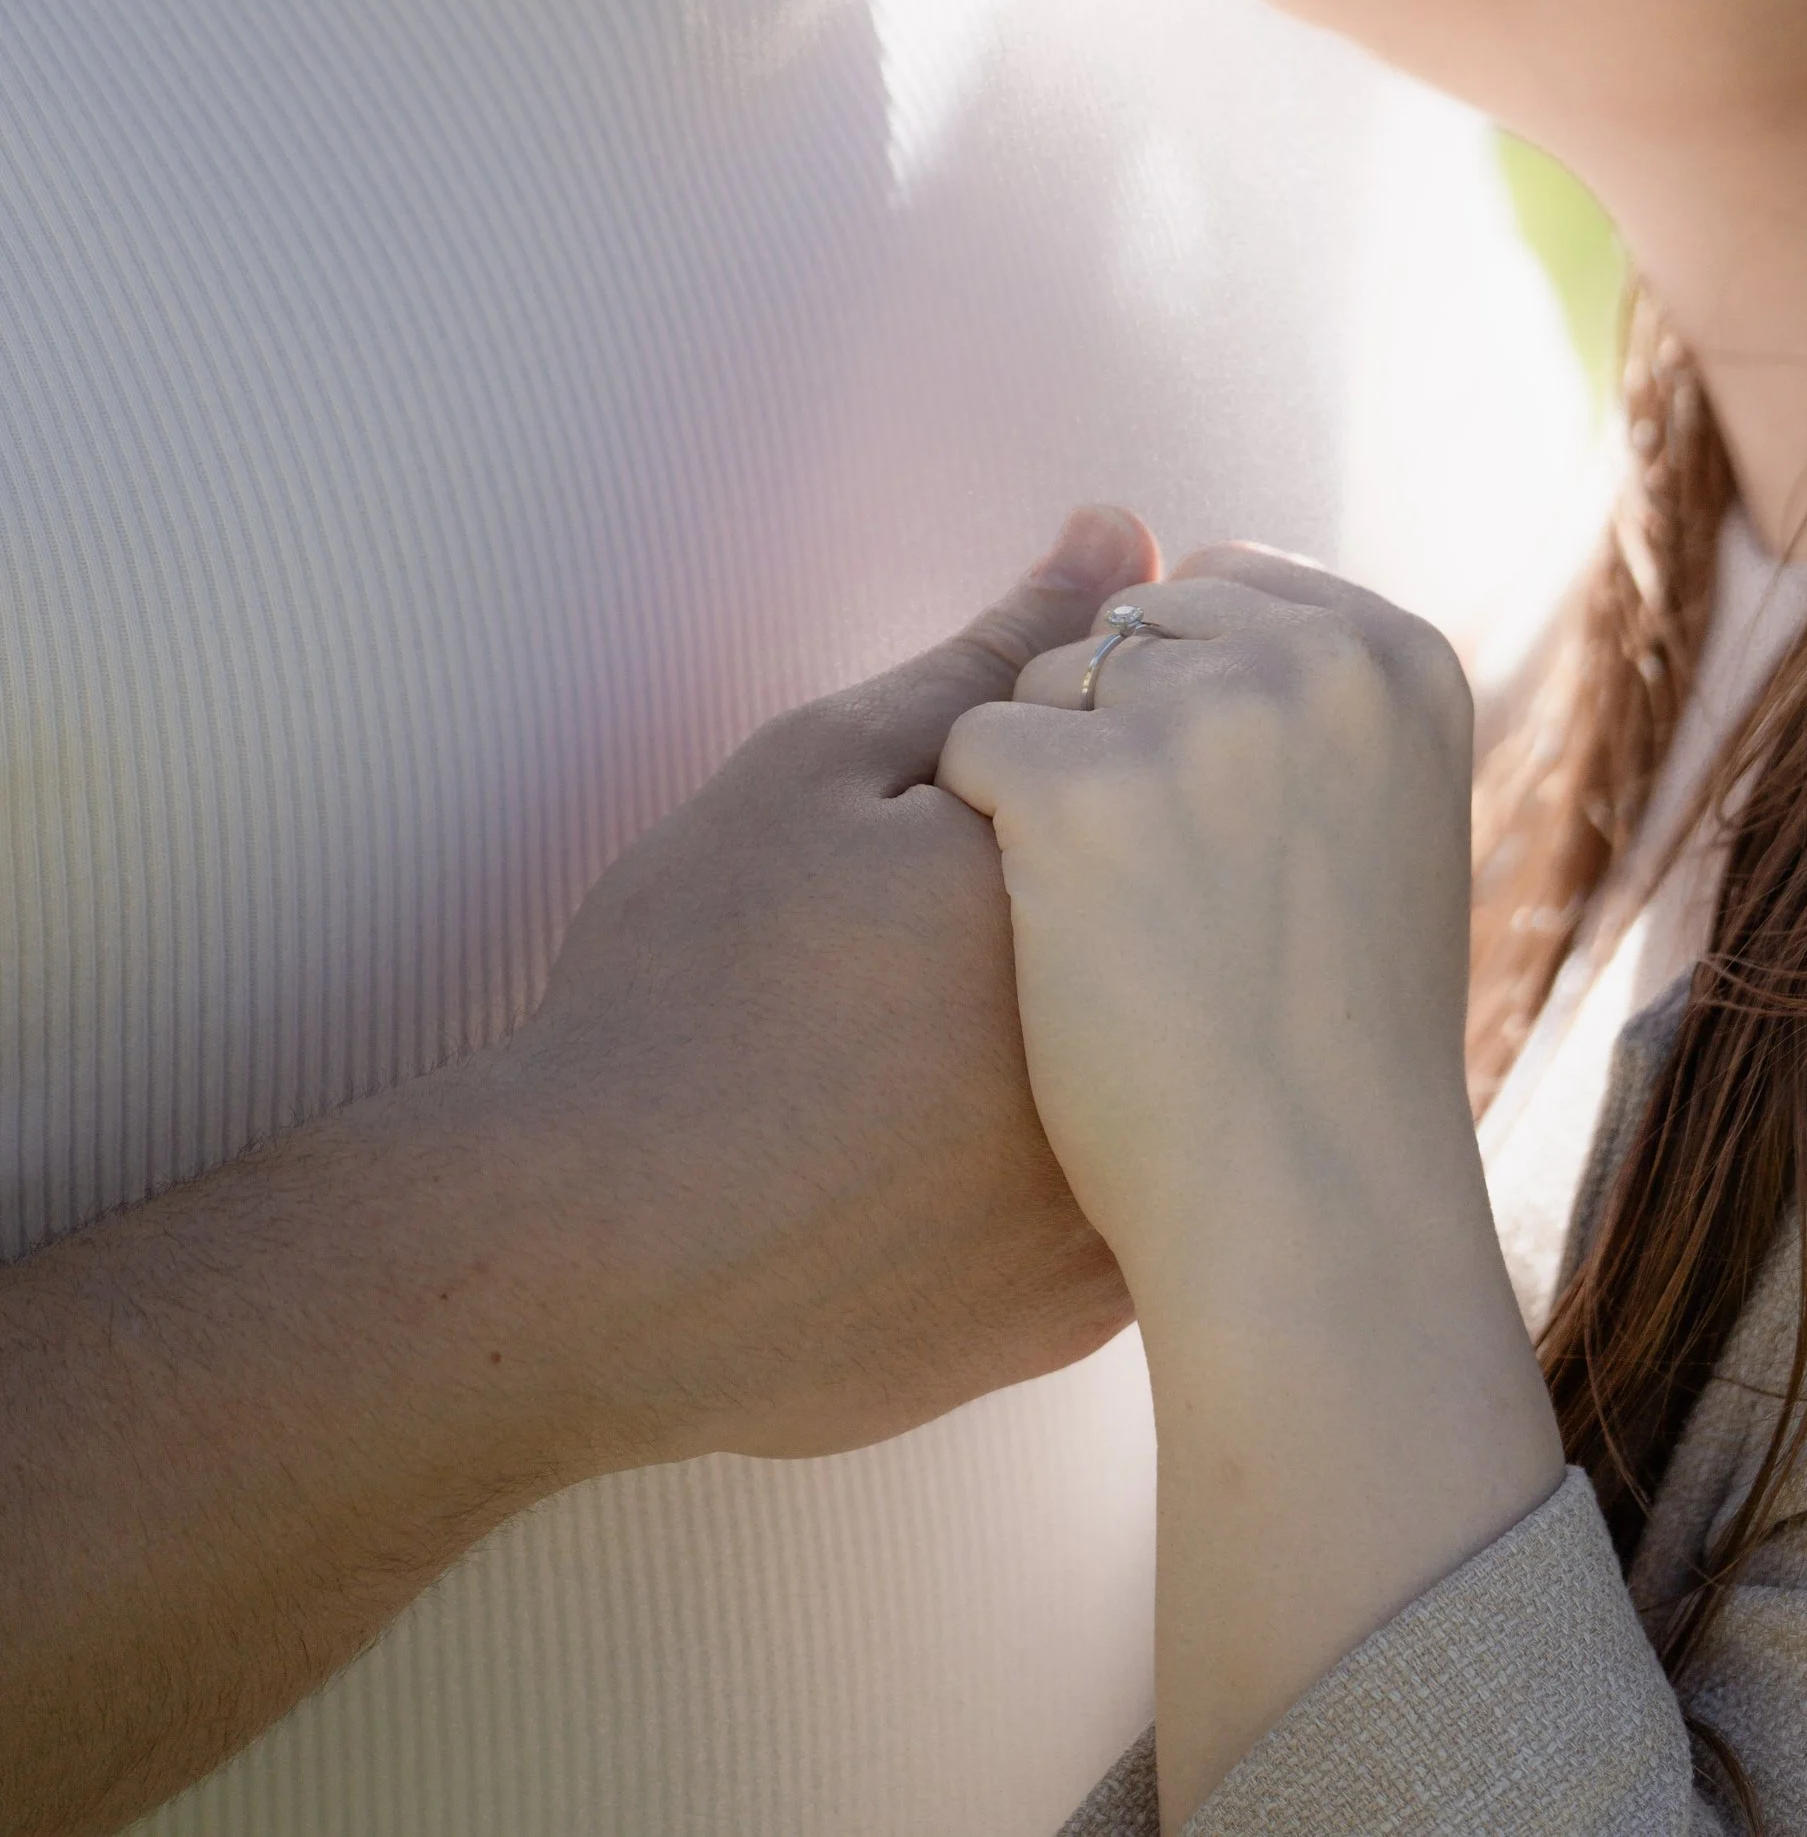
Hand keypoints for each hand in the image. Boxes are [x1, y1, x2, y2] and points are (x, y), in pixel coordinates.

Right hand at [498, 507, 1151, 1462]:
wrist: (581, 1252)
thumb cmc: (685, 987)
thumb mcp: (827, 770)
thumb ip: (999, 653)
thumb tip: (1121, 532)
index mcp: (1103, 888)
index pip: (1180, 787)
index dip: (1080, 785)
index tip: (951, 837)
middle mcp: (1151, 1042)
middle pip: (1190, 933)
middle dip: (1110, 905)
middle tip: (916, 949)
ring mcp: (1127, 1194)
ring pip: (1173, 1074)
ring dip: (1113, 1030)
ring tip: (923, 1042)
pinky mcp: (1084, 1309)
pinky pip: (1128, 1201)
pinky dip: (1072, 1153)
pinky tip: (943, 1142)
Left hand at [941, 551, 1561, 1823]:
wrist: (1313, 1224)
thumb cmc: (1331, 1052)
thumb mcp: (1369, 825)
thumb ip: (1287, 691)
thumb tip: (1110, 520)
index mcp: (1404, 659)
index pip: (1230, 589)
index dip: (1187, 721)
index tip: (1218, 849)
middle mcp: (1316, 656)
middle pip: (1135, 629)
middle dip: (1116, 744)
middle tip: (1173, 910)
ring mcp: (1202, 717)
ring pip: (1049, 686)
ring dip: (1049, 796)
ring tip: (1127, 941)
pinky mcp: (1081, 788)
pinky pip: (974, 752)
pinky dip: (984, 849)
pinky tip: (1052, 955)